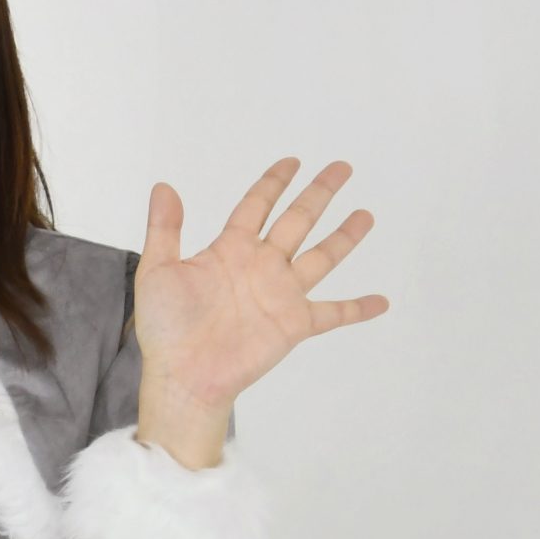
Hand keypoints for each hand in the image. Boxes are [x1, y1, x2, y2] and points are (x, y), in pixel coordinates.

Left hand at [132, 157, 387, 411]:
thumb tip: (163, 187)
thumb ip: (164, 228)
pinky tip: (382, 301)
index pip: (257, 206)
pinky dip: (358, 308)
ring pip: (322, 257)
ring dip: (345, 237)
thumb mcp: (157, 270)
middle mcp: (261, 267)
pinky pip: (334, 314)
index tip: (292, 162)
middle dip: (319, 193)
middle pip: (297, 220)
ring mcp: (280, 294)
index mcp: (230, 250)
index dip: (274, 183)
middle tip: (342, 168)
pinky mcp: (294, 324)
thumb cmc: (165, 329)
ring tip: (366, 215)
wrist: (184, 375)